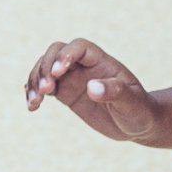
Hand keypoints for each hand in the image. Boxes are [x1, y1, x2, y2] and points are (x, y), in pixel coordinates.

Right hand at [24, 37, 158, 142]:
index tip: (58, 72)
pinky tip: (32, 106)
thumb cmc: (139, 111)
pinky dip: (33, 93)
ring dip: (35, 81)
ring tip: (35, 102)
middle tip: (45, 90)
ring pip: (45, 68)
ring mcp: (73, 79)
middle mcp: (85, 66)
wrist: (136, 124)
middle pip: (56, 52)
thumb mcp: (132, 104)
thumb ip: (115, 93)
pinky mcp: (65, 93)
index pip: (79, 47)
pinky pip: (43, 87)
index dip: (66, 55)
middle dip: (45, 67)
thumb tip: (92, 87)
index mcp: (102, 62)